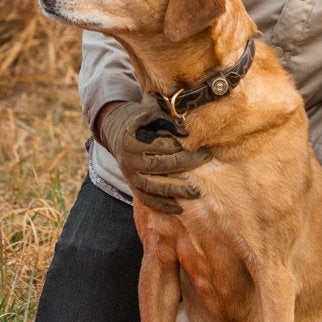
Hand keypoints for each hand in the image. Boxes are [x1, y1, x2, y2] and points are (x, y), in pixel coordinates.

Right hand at [96, 99, 209, 213]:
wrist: (115, 128)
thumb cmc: (139, 120)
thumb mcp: (148, 113)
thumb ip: (166, 121)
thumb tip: (186, 133)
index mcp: (131, 140)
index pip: (159, 145)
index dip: (179, 146)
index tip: (198, 146)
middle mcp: (129, 159)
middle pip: (158, 166)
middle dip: (184, 164)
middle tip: (205, 160)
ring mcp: (129, 175)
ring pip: (153, 187)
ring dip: (175, 191)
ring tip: (196, 192)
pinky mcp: (131, 185)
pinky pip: (146, 199)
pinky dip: (162, 205)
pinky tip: (179, 208)